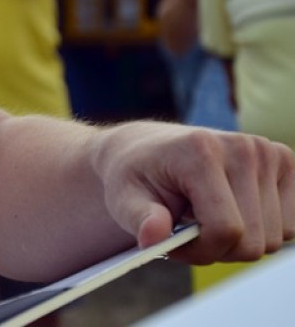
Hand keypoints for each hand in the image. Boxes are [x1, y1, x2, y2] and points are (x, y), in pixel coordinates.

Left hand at [94, 121, 294, 264]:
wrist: (145, 148)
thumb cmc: (133, 176)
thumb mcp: (121, 198)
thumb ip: (138, 219)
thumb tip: (153, 236)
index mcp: (201, 151)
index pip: (226, 230)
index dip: (199, 251)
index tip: (171, 243)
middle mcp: (242, 147)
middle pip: (254, 241)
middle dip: (217, 249)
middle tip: (186, 232)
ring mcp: (266, 152)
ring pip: (274, 238)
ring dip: (238, 242)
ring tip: (204, 219)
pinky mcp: (283, 161)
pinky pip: (290, 225)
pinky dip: (261, 229)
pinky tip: (231, 210)